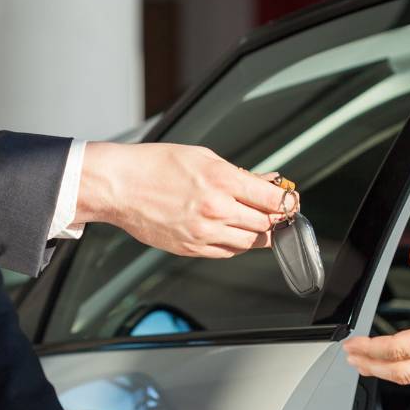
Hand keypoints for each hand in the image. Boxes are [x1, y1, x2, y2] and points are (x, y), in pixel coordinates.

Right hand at [76, 141, 293, 257]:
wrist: (119, 186)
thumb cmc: (156, 165)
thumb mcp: (203, 157)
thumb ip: (238, 173)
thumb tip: (266, 183)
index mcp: (222, 180)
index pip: (272, 200)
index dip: (287, 202)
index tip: (290, 202)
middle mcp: (216, 209)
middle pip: (265, 224)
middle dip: (274, 219)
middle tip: (275, 213)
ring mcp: (204, 233)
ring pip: (249, 242)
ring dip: (257, 233)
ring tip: (254, 221)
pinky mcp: (191, 248)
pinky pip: (227, 252)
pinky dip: (236, 243)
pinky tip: (232, 231)